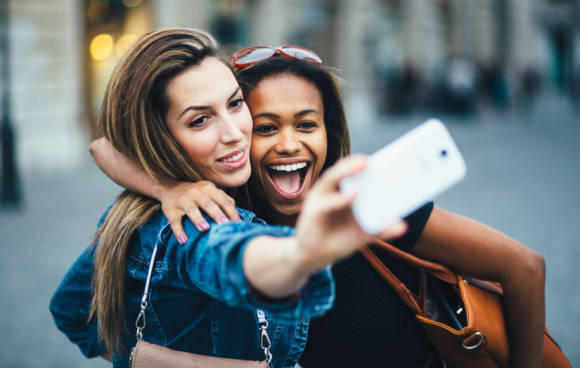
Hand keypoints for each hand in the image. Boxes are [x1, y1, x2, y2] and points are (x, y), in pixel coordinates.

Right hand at [158, 181, 238, 243]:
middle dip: (217, 214)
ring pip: (191, 209)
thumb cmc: (196, 194)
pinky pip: (174, 220)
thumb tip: (237, 214)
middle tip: (224, 224)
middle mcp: (195, 192)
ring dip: (198, 219)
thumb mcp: (210, 192)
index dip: (231, 212)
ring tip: (205, 229)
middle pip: (208, 203)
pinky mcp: (170, 209)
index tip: (237, 224)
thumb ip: (223, 199)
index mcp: (208, 188)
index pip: (222, 200)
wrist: (169, 188)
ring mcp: (182, 200)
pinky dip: (178, 231)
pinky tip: (183, 240)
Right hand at [295, 155, 406, 272]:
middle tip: (373, 158)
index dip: (365, 164)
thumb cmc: (337, 241)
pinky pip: (327, 203)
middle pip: (341, 170)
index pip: (352, 172)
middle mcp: (329, 191)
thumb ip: (380, 228)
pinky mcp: (313, 212)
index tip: (384, 157)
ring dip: (347, 170)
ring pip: (331, 178)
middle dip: (356, 162)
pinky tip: (355, 194)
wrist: (313, 258)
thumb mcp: (362, 234)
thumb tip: (402, 226)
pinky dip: (341, 198)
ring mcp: (319, 199)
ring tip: (364, 164)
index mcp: (341, 192)